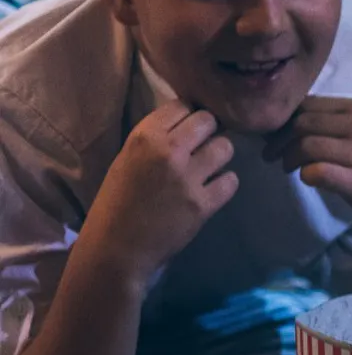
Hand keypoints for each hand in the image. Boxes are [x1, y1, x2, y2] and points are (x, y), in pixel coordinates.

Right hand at [88, 103, 238, 283]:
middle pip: (209, 120)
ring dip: (220, 157)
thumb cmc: (118, 203)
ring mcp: (188, 177)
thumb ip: (156, 139)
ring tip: (208, 169)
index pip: (182, 105)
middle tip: (202, 147)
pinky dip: (225, 185)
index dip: (189, 116)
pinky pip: (231, 181)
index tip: (189, 129)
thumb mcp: (128, 159)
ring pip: (226, 147)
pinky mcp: (204, 203)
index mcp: (143, 137)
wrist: (117, 248)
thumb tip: (189, 122)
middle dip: (209, 132)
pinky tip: (212, 190)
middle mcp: (168, 151)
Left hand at [263, 96, 351, 244]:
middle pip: (303, 123)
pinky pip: (316, 171)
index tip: (274, 136)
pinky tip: (308, 179)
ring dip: (288, 159)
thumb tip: (282, 119)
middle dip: (280, 140)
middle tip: (273, 156)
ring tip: (287, 168)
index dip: (284, 119)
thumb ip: (332, 123)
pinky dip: (305, 175)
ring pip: (306, 145)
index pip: (308, 104)